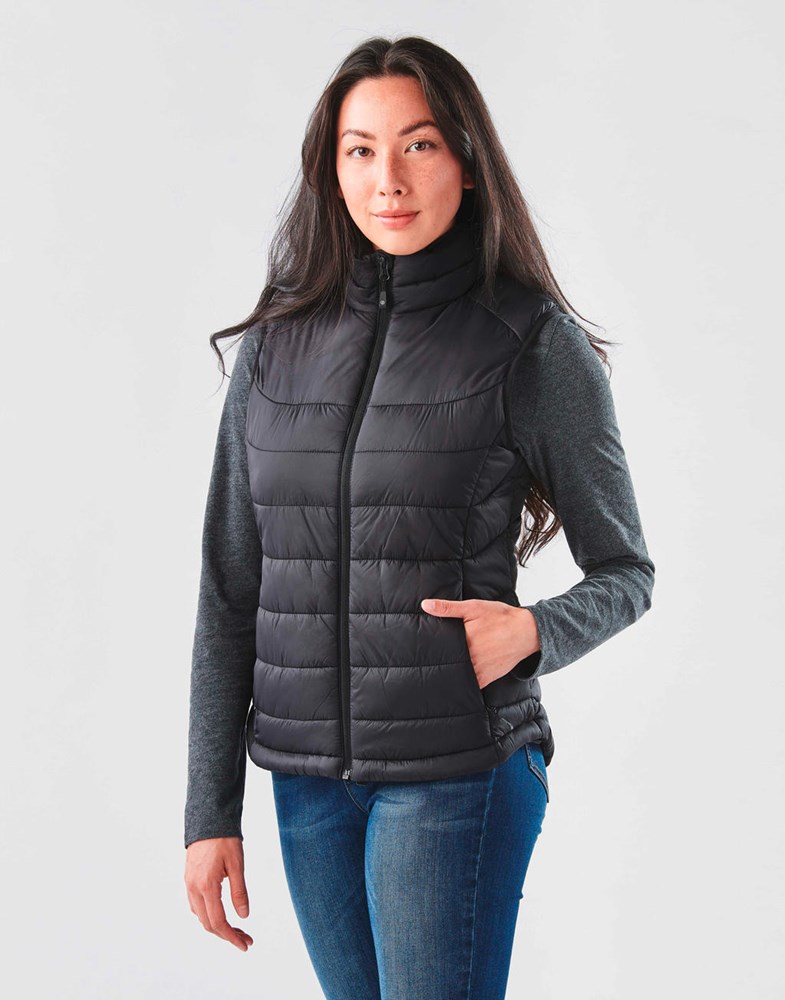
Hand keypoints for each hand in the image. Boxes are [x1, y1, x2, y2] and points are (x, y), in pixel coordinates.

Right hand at [184, 837, 253, 950]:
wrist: (208, 819)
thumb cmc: (224, 839)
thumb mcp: (237, 864)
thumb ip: (239, 892)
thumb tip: (244, 916)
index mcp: (206, 886)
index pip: (218, 922)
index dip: (232, 937)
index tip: (245, 944)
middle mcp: (193, 888)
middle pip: (208, 923)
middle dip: (227, 935)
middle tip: (246, 939)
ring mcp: (189, 884)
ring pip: (201, 916)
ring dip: (218, 926)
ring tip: (237, 929)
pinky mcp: (189, 878)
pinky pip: (196, 905)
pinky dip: (209, 914)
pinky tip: (221, 913)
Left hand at [420, 598, 540, 687]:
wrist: (527, 632)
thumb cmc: (500, 617)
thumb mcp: (473, 608)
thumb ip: (448, 608)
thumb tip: (425, 605)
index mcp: (464, 641)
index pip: (439, 649)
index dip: (428, 650)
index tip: (418, 651)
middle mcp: (470, 658)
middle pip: (447, 663)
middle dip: (436, 663)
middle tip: (423, 663)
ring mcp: (478, 671)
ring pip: (456, 677)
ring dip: (447, 675)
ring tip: (434, 674)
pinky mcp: (487, 678)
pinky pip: (469, 685)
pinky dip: (461, 684)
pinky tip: (453, 681)